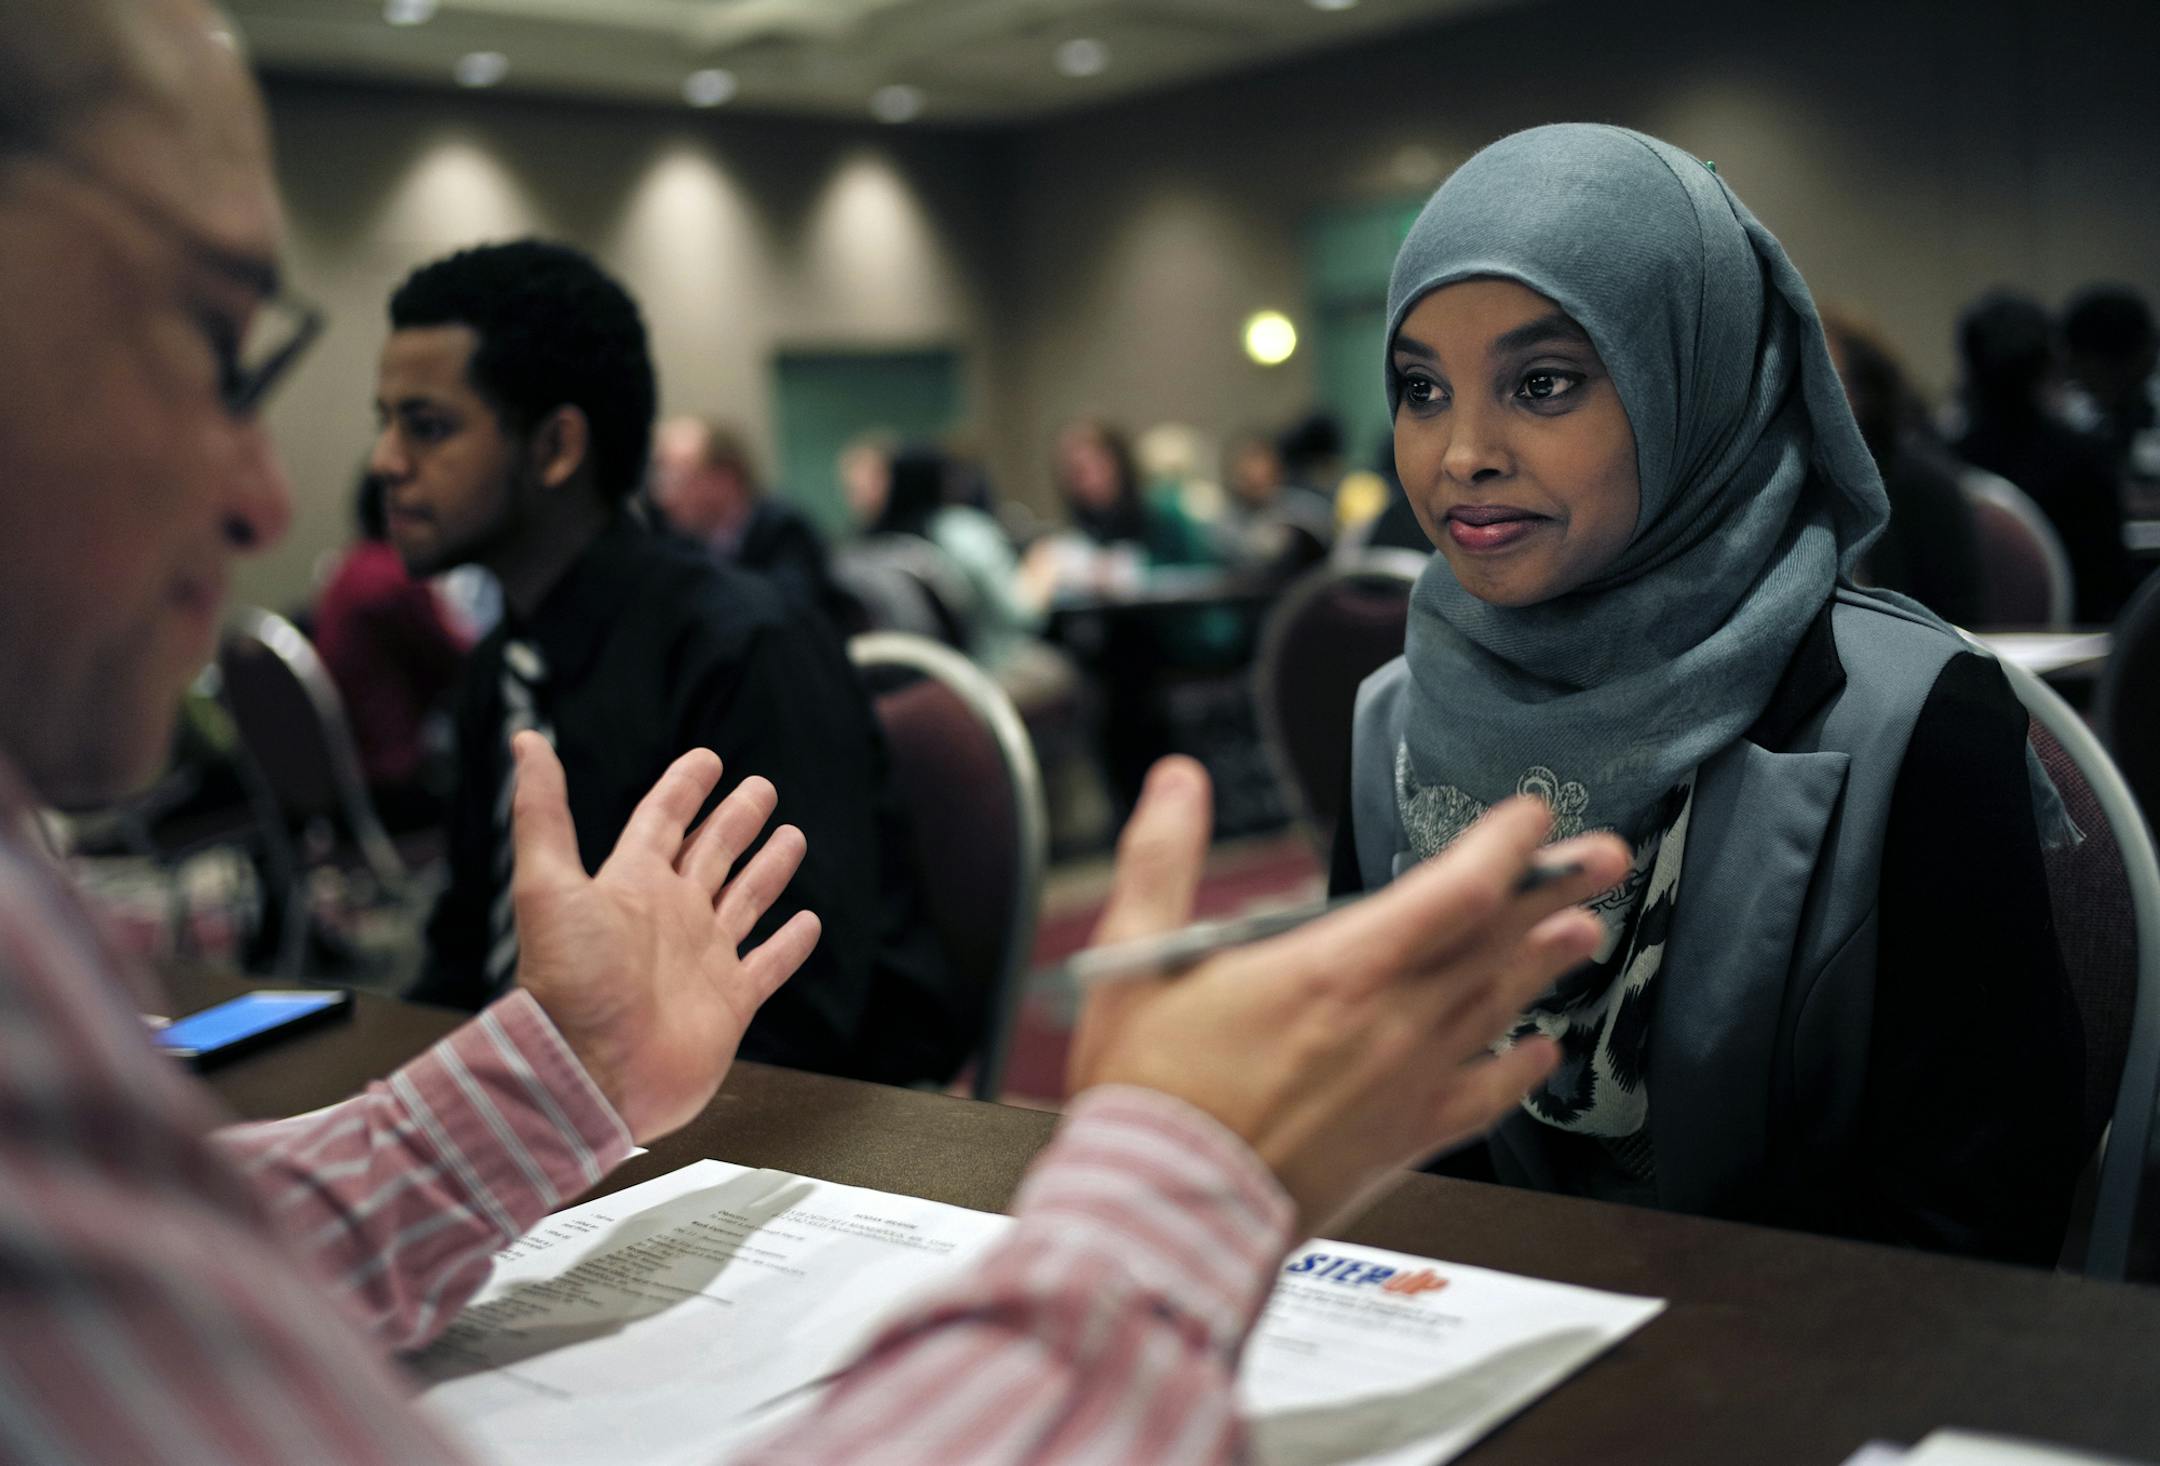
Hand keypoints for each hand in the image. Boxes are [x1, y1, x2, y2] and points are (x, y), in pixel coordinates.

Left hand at [507, 733, 821, 1142]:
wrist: (590, 1075)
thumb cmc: (568, 982)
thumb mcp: (548, 884)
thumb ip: (543, 812)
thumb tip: (524, 739)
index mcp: (632, 884)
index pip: (663, 820)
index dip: (685, 787)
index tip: (708, 758)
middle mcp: (670, 916)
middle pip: (712, 853)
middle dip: (736, 819)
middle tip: (763, 787)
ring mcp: (702, 959)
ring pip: (746, 901)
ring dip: (768, 869)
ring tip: (792, 838)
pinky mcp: (729, 1003)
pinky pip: (767, 965)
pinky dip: (790, 945)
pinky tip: (808, 922)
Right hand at [1068, 757, 1629, 1233]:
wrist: (1161, 1214)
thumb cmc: (1151, 1094)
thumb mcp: (1136, 956)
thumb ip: (1163, 857)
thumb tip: (1179, 781)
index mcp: (1335, 969)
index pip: (1454, 890)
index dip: (1504, 846)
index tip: (1532, 816)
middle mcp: (1390, 1023)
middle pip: (1495, 943)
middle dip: (1553, 892)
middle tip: (1604, 857)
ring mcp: (1405, 1085)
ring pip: (1496, 1010)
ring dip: (1544, 965)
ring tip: (1583, 933)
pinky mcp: (1400, 1141)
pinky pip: (1483, 1099)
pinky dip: (1520, 1070)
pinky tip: (1544, 1051)